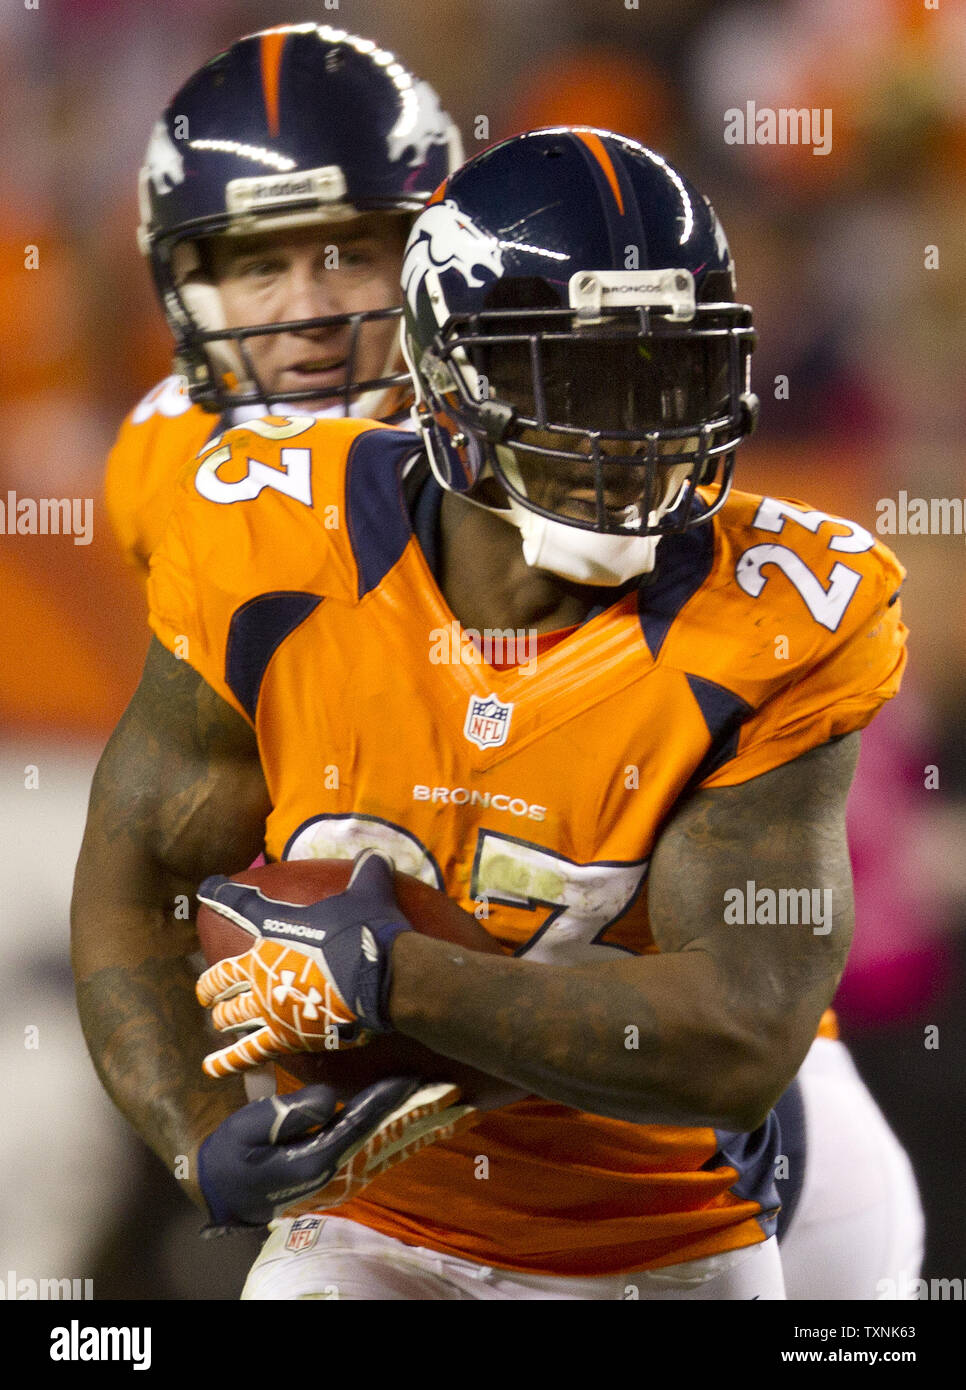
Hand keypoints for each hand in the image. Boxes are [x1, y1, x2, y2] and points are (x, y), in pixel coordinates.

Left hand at [196, 850, 411, 1077]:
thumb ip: (367, 871)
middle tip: (206, 990)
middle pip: (221, 977)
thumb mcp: (369, 890)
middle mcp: (262, 969)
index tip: (204, 888)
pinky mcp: (283, 1037)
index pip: (241, 906)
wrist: (383, 977)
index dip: (220, 894)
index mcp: (276, 931)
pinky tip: (210, 1068)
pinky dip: (227, 1061)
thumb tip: (376, 855)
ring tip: (216, 1022)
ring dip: (221, 1018)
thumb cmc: (370, 931)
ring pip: (229, 1015)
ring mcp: (269, 1005)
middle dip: (210, 984)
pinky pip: (247, 1053)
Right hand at [198, 1077, 476, 1229]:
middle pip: (391, 1138)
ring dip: (424, 1127)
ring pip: (393, 1148)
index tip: (416, 1074)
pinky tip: (426, 1128)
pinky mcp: (341, 1176)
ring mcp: (343, 1178)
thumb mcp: (251, 1127)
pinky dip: (408, 1139)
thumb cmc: (231, 1156)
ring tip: (456, 1107)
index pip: (365, 1121)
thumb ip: (292, 1111)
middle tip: (459, 1091)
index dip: (391, 1096)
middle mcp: (339, 1173)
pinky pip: (383, 1154)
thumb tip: (329, 1097)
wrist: (221, 1196)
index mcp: (318, 1159)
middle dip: (424, 1114)